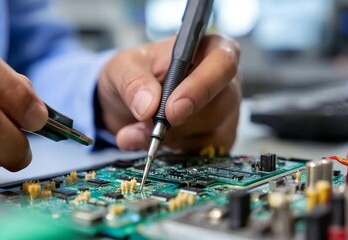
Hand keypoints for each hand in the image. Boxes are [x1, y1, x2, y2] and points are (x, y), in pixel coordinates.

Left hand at [98, 34, 240, 152]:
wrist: (125, 102)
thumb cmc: (134, 74)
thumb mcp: (123, 67)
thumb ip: (132, 81)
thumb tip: (148, 107)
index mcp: (209, 49)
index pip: (223, 64)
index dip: (201, 88)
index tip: (172, 110)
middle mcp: (224, 81)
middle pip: (221, 105)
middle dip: (180, 123)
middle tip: (145, 127)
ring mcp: (224, 112)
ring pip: (212, 133)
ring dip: (170, 139)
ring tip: (137, 132)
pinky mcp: (217, 138)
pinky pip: (204, 152)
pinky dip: (174, 152)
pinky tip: (154, 142)